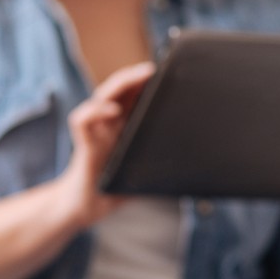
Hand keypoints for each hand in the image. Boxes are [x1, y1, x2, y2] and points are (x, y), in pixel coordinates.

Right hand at [58, 62, 155, 224]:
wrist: (84, 209)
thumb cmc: (113, 190)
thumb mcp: (143, 174)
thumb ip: (161, 166)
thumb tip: (197, 165)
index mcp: (122, 128)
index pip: (132, 97)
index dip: (145, 83)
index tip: (167, 73)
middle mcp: (106, 125)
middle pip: (117, 90)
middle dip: (134, 77)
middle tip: (154, 69)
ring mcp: (94, 133)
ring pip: (101, 97)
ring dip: (119, 84)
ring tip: (138, 77)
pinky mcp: (83, 146)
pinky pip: (82, 121)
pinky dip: (96, 111)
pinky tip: (111, 110)